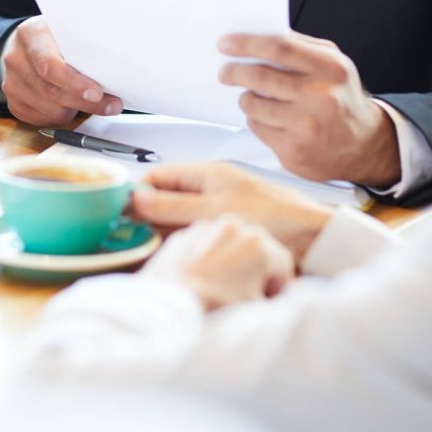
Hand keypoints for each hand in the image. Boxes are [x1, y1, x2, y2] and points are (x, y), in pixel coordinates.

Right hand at [2, 16, 122, 125]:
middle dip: (86, 102)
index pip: (50, 65)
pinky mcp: (14, 102)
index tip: (98, 92)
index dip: (75, 83)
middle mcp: (16, 58)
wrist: (26, 45)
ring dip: (75, 110)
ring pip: (51, 110)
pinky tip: (71, 106)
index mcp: (31, 34)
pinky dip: (63, 118)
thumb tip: (114, 70)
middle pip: (52, 91)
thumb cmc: (55, 38)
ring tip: (89, 100)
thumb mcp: (67, 31)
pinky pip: (43, 120)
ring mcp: (11, 82)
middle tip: (111, 105)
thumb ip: (82, 46)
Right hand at [133, 162, 332, 260]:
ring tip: (142, 248)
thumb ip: (175, 206)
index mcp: (207, 174)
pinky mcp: (228, 231)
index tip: (116, 209)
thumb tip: (137, 198)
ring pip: (178, 218)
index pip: (159, 176)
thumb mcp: (217, 211)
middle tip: (125, 235)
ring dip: (162, 231)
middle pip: (166, 198)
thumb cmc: (276, 217)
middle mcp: (211, 189)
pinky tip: (174, 257)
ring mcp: (218, 210)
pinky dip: (182, 243)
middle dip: (145, 214)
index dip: (136, 190)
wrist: (315, 239)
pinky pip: (196, 234)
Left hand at [144, 213, 293, 310]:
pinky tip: (201, 281)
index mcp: (260, 243)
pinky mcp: (183, 234)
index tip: (269, 302)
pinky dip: (206, 259)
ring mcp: (206, 227)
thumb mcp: (258, 312)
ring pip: (228, 243)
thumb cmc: (216, 311)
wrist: (168, 308)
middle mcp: (234, 225)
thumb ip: (278, 303)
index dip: (279, 287)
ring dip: (231, 261)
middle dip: (255, 271)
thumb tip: (282, 301)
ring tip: (221, 288)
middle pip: (256, 248)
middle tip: (245, 296)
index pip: (283, 264)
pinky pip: (203, 245)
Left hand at [218, 31, 399, 188]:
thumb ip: (302, 48)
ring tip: (254, 97)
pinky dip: (257, 120)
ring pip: (253, 105)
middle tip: (225, 72)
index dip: (247, 43)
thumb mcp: (334, 65)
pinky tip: (271, 119)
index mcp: (330, 69)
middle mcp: (320, 97)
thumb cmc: (342, 100)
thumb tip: (258, 37)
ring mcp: (306, 127)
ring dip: (247, 98)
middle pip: (260, 76)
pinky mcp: (293, 151)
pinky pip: (257, 128)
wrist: (365, 146)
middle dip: (234, 72)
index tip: (226, 43)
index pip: (279, 47)